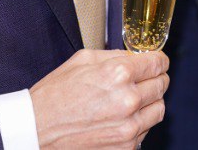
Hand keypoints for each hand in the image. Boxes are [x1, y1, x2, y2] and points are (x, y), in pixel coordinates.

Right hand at [32, 49, 169, 148]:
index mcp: (118, 74)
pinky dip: (139, 123)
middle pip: (162, 84)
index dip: (158, 60)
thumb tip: (136, 57)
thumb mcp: (82, 60)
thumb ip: (115, 56)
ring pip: (159, 109)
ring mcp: (128, 127)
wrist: (36, 131)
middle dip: (155, 78)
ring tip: (134, 100)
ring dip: (150, 102)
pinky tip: (122, 118)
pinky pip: (146, 131)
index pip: (158, 63)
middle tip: (144, 79)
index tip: (156, 62)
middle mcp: (128, 100)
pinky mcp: (125, 147)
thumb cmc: (54, 95)